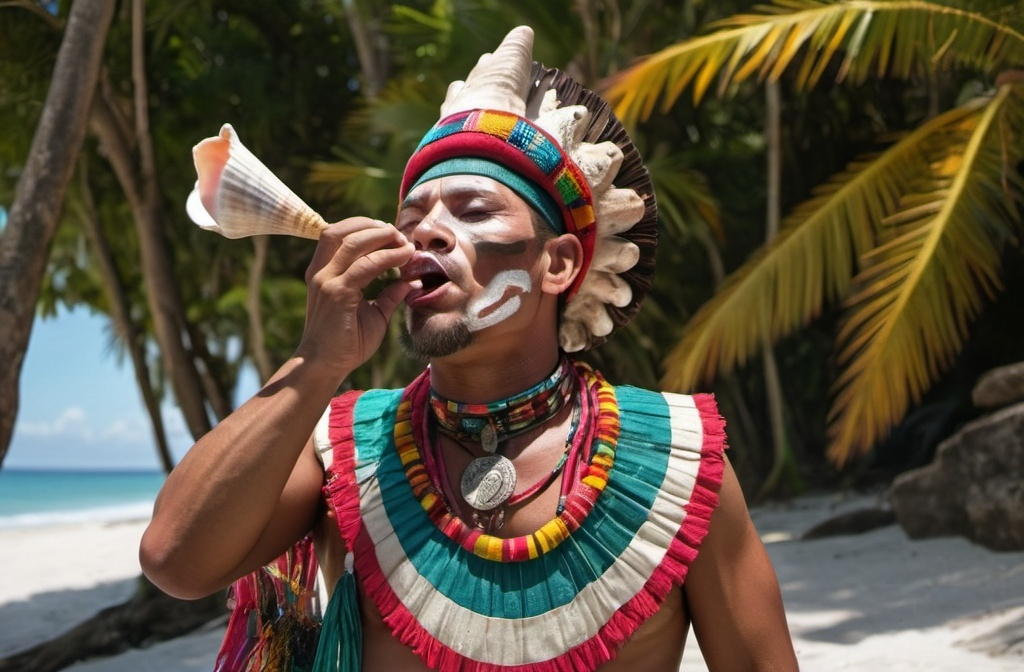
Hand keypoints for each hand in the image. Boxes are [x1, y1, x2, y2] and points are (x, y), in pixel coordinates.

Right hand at [295, 217, 414, 378]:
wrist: (325, 366)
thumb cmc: (347, 342)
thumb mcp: (374, 313)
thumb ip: (390, 294)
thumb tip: (412, 280)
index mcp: (323, 272)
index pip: (339, 234)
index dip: (366, 227)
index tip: (392, 235)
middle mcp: (321, 272)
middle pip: (342, 230)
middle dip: (374, 227)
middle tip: (400, 236)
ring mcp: (326, 281)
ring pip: (353, 242)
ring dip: (382, 237)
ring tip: (404, 244)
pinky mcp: (337, 294)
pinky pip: (365, 266)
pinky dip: (387, 258)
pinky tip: (404, 259)